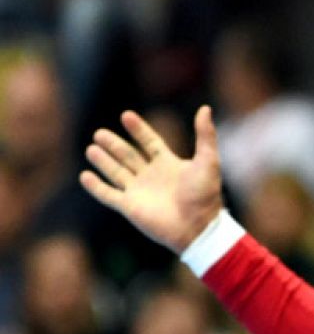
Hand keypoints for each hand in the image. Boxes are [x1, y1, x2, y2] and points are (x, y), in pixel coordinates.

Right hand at [79, 107, 224, 253]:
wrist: (197, 225)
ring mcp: (139, 191)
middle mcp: (151, 176)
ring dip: (103, 161)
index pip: (150, 142)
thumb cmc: (205, 194)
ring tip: (91, 148)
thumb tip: (205, 108)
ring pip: (116, 172)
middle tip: (99, 133)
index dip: (138, 129)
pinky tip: (85, 175)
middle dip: (114, 144)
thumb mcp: (208, 160)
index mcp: (169, 164)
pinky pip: (108, 194)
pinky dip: (96, 186)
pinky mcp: (129, 207)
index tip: (126, 115)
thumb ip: (205, 135)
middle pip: (128, 155)